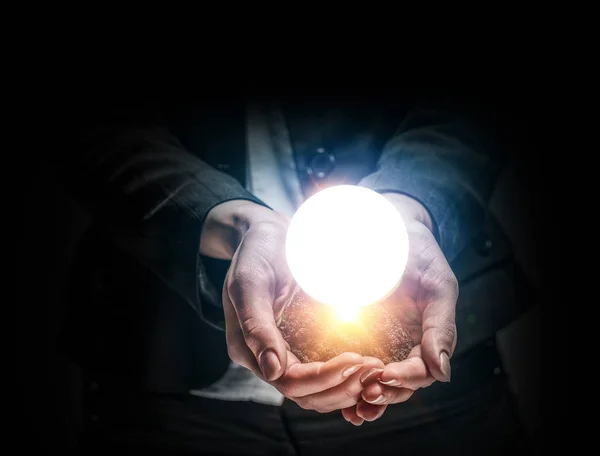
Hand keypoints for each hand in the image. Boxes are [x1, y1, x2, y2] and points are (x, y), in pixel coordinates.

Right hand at [201, 200, 376, 411]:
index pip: (289, 381)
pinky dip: (346, 376)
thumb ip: (256, 325)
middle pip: (306, 394)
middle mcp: (266, 358)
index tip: (357, 358)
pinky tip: (368, 364)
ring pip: (318, 391)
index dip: (324, 377)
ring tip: (376, 370)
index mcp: (248, 348)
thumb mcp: (250, 281)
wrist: (267, 233)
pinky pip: (324, 372)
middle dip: (342, 386)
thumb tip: (272, 370)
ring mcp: (285, 352)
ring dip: (348, 386)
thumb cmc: (256, 250)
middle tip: (375, 368)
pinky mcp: (301, 343)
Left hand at [344, 193, 458, 423]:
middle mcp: (401, 344)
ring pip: (375, 382)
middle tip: (366, 392)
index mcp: (424, 336)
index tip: (384, 375)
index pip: (421, 371)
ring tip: (353, 403)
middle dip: (385, 393)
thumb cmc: (416, 253)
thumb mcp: (437, 285)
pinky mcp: (352, 333)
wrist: (384, 225)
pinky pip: (351, 364)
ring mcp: (378, 341)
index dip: (405, 379)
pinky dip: (347, 384)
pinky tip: (336, 394)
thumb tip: (443, 374)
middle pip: (398, 385)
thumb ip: (442, 326)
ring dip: (366, 397)